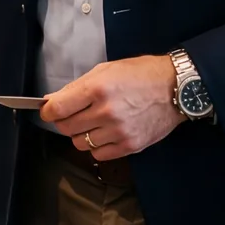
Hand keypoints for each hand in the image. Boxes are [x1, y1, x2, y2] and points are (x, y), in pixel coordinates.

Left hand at [39, 55, 183, 161]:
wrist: (176, 88)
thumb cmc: (140, 74)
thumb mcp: (105, 70)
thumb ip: (76, 87)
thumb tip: (51, 101)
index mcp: (97, 89)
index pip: (56, 109)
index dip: (48, 111)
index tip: (49, 110)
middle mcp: (106, 112)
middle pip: (66, 128)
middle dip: (64, 121)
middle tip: (73, 114)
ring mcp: (119, 132)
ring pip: (80, 144)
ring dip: (81, 134)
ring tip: (93, 123)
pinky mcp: (130, 146)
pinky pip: (99, 154)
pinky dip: (97, 146)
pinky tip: (105, 134)